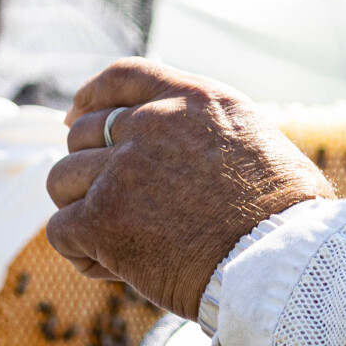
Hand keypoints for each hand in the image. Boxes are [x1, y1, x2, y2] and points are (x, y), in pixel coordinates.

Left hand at [46, 59, 333, 317]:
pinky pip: (61, 230)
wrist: (284, 263)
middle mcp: (152, 123)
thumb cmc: (285, 218)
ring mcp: (122, 169)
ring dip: (82, 210)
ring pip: (62, 180)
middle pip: (83, 134)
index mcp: (193, 100)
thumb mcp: (253, 142)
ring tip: (122, 238)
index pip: (122, 77)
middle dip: (91, 169)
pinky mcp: (102, 218)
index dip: (91, 97)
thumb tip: (164, 138)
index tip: (74, 116)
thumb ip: (200, 129)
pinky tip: (116, 268)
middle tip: (121, 207)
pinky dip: (82, 253)